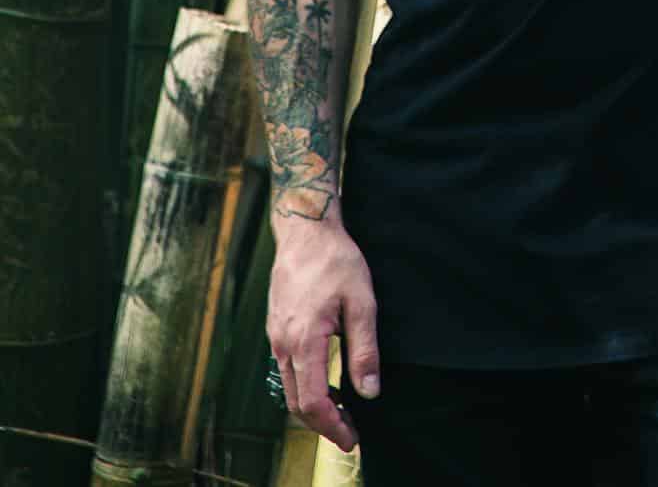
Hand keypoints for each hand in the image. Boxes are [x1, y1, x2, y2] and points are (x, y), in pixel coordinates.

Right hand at [267, 217, 379, 452]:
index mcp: (304, 341)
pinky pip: (286, 369)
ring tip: (342, 410)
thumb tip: (370, 391)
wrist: (305, 229)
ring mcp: (276, 336)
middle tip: (349, 433)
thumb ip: (364, 349)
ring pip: (290, 387)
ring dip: (313, 406)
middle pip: (297, 403)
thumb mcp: (361, 301)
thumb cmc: (335, 260)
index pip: (313, 402)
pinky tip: (327, 380)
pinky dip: (305, 385)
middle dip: (323, 424)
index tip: (351, 438)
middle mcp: (283, 344)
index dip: (332, 426)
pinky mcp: (276, 328)